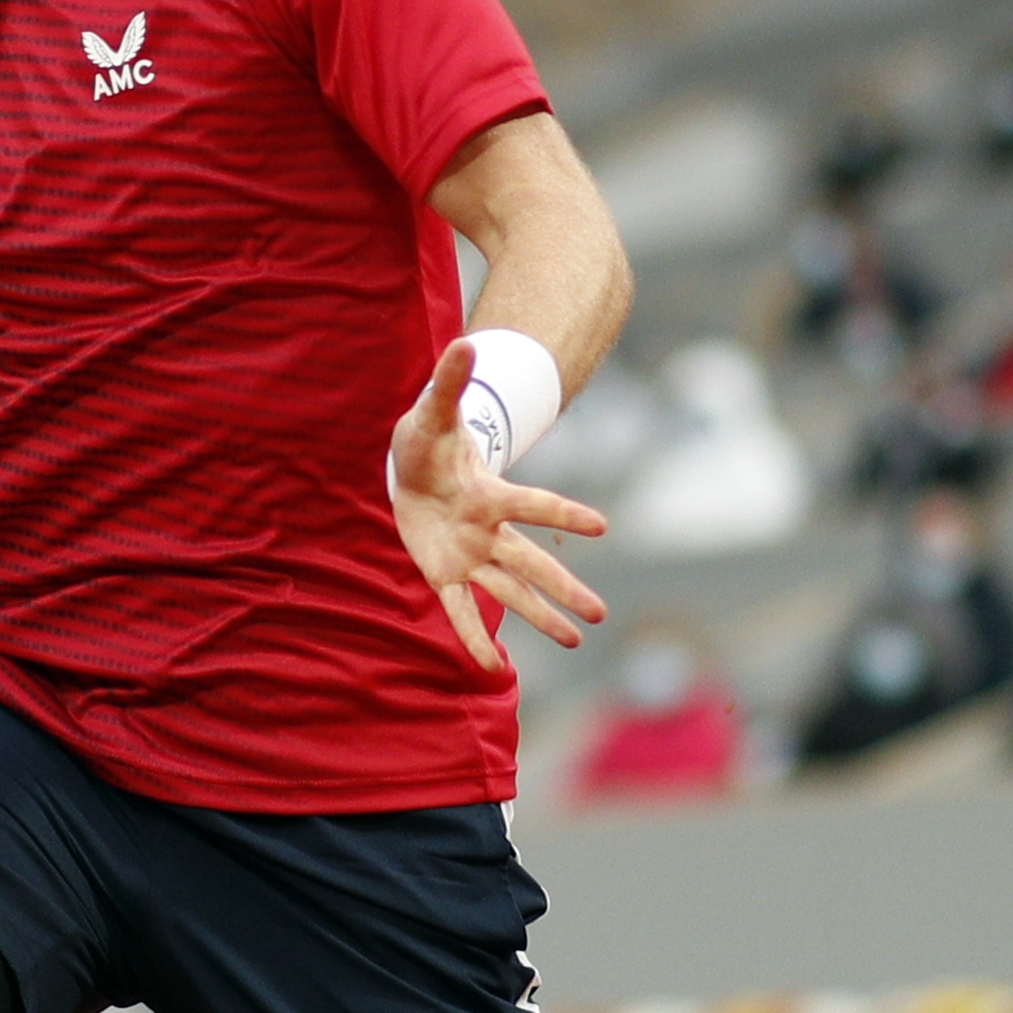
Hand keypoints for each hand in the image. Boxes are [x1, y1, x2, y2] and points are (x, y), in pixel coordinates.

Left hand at [390, 336, 609, 669]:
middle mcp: (488, 531)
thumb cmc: (426, 439)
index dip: (561, 514)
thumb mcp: (431, 412)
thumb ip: (449, 382)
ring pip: (509, 589)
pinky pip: (462, 611)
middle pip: (530, 561)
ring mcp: (470, 555)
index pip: (531, 505)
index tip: (600, 526)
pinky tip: (493, 668)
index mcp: (489, 493)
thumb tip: (463, 344)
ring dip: (539, 615)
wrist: (412, 468)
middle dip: (561, 587)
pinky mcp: (446, 573)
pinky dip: (475, 638)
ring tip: (574, 639)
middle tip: (600, 613)